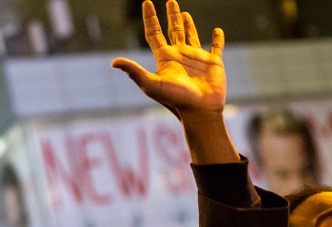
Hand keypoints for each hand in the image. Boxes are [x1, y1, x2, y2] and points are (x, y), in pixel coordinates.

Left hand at [112, 1, 225, 119]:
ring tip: (184, 13)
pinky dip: (217, 38)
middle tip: (170, 1)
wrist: (199, 110)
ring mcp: (196, 58)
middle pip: (173, 30)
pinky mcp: (213, 62)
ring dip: (188, 24)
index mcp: (165, 58)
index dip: (150, 18)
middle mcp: (179, 55)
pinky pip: (216, 46)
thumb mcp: (151, 85)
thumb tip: (113, 62)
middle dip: (171, 16)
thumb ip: (134, 72)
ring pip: (191, 35)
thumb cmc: (175, 99)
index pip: (154, 34)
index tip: (147, 2)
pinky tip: (217, 31)